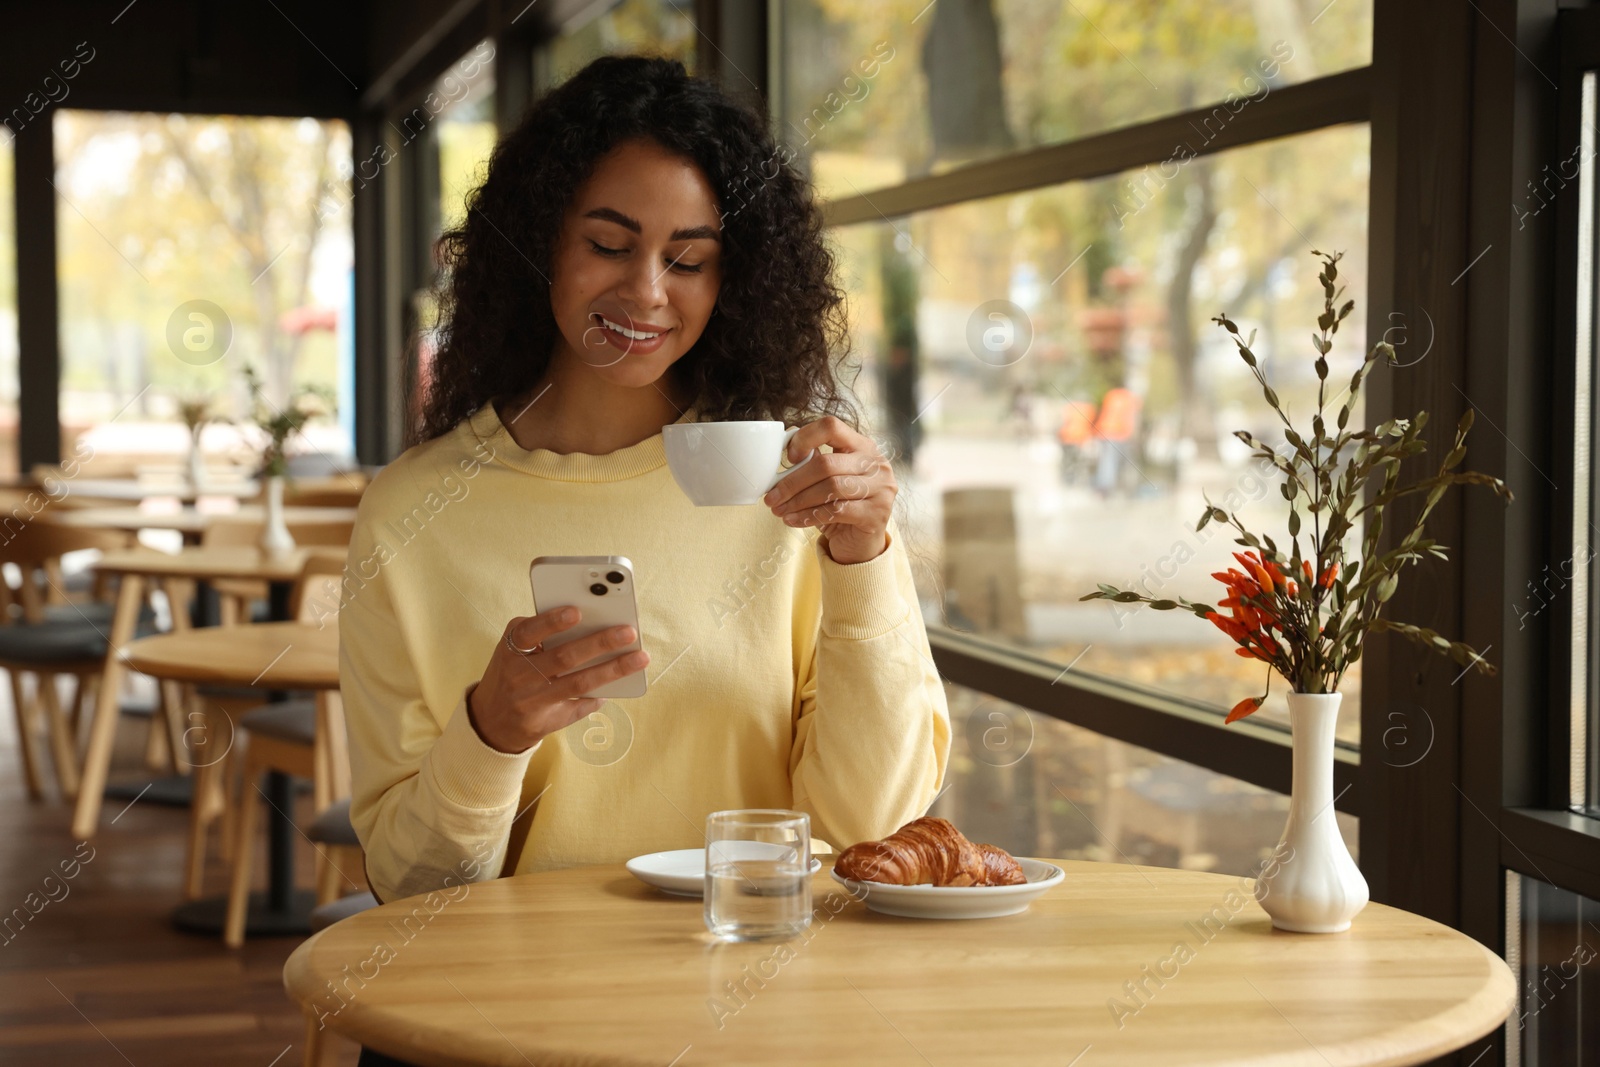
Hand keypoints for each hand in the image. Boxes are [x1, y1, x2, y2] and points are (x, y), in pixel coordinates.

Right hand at [467, 607, 649, 753]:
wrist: (490, 721)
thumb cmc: (513, 672)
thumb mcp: (515, 650)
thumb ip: (543, 636)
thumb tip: (594, 625)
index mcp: (511, 649)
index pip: (529, 632)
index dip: (552, 622)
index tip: (577, 611)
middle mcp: (519, 675)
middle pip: (563, 657)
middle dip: (599, 643)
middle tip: (628, 632)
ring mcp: (532, 700)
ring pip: (578, 683)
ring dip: (612, 670)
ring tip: (640, 658)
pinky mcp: (545, 722)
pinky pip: (579, 707)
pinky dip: (599, 697)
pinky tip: (617, 688)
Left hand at [762, 415, 894, 564]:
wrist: (860, 541)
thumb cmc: (841, 505)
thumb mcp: (827, 479)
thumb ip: (812, 460)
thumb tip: (784, 442)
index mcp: (862, 446)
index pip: (832, 427)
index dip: (805, 438)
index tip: (788, 457)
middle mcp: (876, 464)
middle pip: (827, 464)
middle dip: (793, 481)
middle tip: (772, 496)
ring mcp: (881, 489)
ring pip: (831, 488)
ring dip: (798, 501)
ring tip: (779, 510)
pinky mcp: (876, 514)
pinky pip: (836, 511)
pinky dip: (809, 516)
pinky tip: (793, 520)